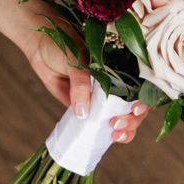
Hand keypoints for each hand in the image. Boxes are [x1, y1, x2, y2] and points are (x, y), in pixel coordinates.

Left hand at [21, 29, 148, 142]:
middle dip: (132, 120)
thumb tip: (84, 113)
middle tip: (117, 124)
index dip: (143, 100)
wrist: (40, 45)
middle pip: (135, 107)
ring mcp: (101, 97)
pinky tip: (106, 140)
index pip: (141, 87)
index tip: (135, 109)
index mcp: (120, 67)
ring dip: (125, 130)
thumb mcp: (76, 59)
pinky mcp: (86, 108)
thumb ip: (80, 84)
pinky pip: (98, 124)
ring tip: (114, 135)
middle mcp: (115, 83)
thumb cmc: (63, 44)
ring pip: (122, 118)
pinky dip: (104, 135)